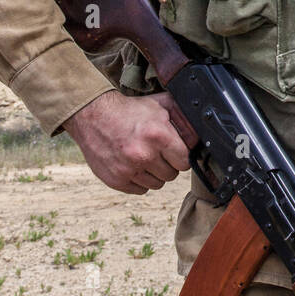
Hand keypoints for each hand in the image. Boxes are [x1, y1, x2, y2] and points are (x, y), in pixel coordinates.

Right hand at [63, 90, 190, 193]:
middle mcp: (143, 155)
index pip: (185, 162)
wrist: (93, 115)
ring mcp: (127, 170)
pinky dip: (140, 181)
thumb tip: (201, 130)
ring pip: (157, 184)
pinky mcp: (115, 180)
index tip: (175, 151)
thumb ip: (183, 117)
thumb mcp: (160, 105)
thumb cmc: (130, 110)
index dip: (181, 156)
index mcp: (158, 136)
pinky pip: (140, 190)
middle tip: (159, 152)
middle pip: (172, 174)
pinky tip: (134, 165)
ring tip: (145, 158)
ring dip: (155, 173)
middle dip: (168, 164)